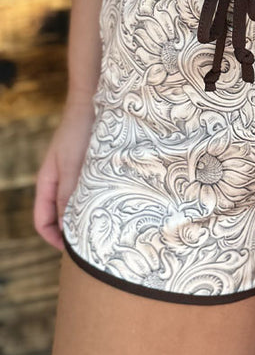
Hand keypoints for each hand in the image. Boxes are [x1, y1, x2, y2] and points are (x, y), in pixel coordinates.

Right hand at [33, 93, 95, 252]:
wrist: (93, 103)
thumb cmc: (80, 132)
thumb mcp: (74, 166)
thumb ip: (68, 195)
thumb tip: (66, 228)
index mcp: (46, 183)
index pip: (41, 221)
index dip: (53, 239)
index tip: (72, 251)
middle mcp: (57, 181)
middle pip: (58, 216)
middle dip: (70, 232)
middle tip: (93, 246)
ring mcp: (73, 174)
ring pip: (75, 204)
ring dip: (85, 217)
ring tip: (106, 228)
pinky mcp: (88, 168)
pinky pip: (87, 192)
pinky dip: (94, 202)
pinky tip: (112, 205)